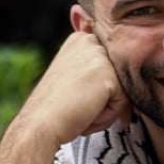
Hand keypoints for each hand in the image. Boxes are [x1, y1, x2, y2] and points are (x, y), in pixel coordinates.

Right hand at [18, 32, 129, 146]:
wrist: (40, 124)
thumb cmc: (55, 108)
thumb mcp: (72, 77)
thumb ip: (94, 69)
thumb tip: (124, 75)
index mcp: (81, 39)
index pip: (110, 66)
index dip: (98, 89)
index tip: (79, 98)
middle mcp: (91, 41)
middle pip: (118, 77)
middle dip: (103, 99)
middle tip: (78, 106)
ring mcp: (100, 57)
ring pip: (122, 91)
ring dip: (105, 109)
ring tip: (81, 110)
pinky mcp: (109, 76)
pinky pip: (123, 103)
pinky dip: (107, 116)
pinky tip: (86, 114)